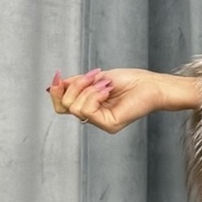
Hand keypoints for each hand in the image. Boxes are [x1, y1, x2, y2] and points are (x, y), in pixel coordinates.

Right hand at [46, 67, 195, 131]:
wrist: (150, 84)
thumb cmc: (129, 81)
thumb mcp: (94, 79)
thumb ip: (74, 84)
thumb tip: (51, 88)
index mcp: (90, 107)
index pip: (62, 106)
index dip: (57, 91)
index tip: (59, 75)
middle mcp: (94, 118)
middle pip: (64, 106)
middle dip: (74, 86)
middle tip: (94, 75)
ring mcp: (101, 123)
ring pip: (75, 107)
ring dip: (87, 88)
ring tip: (105, 83)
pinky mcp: (109, 125)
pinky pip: (88, 110)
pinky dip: (94, 95)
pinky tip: (107, 90)